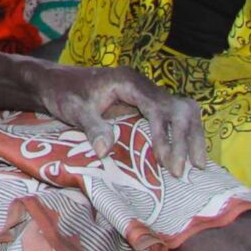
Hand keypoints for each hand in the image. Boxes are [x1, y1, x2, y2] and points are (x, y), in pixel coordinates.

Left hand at [34, 62, 205, 176]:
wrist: (53, 82)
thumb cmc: (62, 93)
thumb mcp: (73, 110)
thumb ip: (91, 127)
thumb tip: (105, 152)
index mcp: (128, 81)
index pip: (158, 109)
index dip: (166, 136)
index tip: (167, 162)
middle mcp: (143, 85)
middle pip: (179, 108)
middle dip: (186, 138)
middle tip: (187, 168)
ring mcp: (146, 93)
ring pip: (182, 111)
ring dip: (191, 135)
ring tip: (197, 165)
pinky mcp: (145, 103)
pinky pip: (172, 117)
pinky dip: (182, 135)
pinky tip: (187, 156)